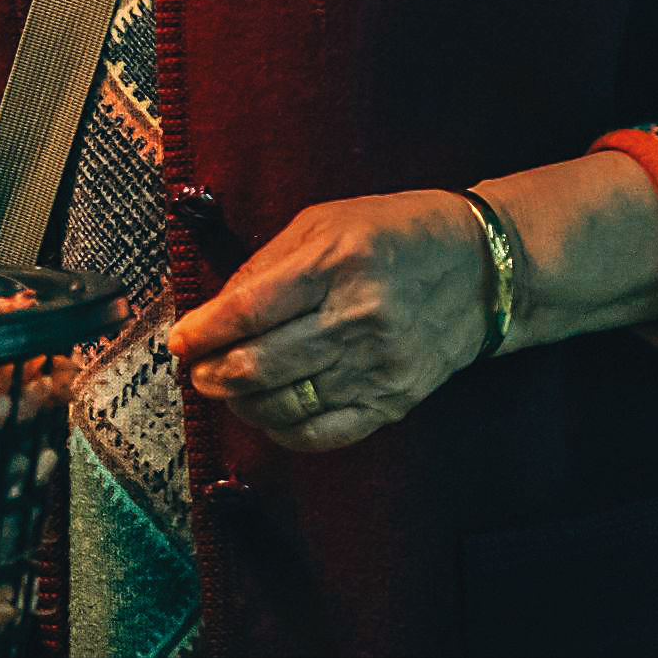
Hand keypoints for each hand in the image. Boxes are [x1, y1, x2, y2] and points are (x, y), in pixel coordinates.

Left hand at [167, 189, 494, 452]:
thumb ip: (263, 267)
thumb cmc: (388, 234)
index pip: (247, 311)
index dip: (201, 332)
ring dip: (238, 402)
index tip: (177, 340)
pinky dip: (281, 430)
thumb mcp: (321, 224)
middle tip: (194, 368)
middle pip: (259, 365)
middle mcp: (357, 318)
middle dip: (211, 372)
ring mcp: (379, 367)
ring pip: (284, 404)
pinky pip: (323, 433)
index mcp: (333, 264)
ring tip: (223, 387)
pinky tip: (264, 412)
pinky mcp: (395, 402)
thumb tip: (209, 313)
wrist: (480, 271)